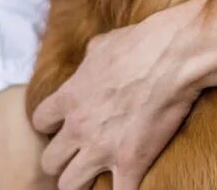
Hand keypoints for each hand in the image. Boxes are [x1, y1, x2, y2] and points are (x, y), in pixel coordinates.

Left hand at [31, 6, 203, 189]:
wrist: (176, 55)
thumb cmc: (143, 43)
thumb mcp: (105, 43)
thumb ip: (89, 58)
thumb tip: (90, 59)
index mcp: (70, 96)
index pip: (40, 122)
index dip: (54, 126)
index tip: (69, 124)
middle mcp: (79, 127)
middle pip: (49, 161)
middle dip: (65, 159)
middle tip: (83, 152)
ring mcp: (103, 148)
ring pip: (69, 185)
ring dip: (84, 179)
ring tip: (101, 172)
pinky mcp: (131, 163)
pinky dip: (124, 189)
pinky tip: (131, 180)